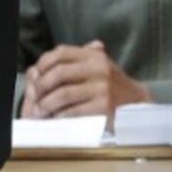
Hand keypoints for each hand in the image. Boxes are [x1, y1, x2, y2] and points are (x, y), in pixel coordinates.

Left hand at [19, 41, 150, 122]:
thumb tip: (45, 62)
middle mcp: (99, 68)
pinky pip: (73, 111)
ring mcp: (102, 88)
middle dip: (41, 86)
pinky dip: (59, 116)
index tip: (35, 73)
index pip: (62, 52)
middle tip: (33, 97)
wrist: (138, 103)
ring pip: (63, 94)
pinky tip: (54, 119)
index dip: (44, 62)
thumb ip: (78, 60)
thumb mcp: (100, 65)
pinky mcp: (103, 107)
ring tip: (39, 112)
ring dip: (46, 104)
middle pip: (59, 73)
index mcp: (94, 56)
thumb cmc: (113, 85)